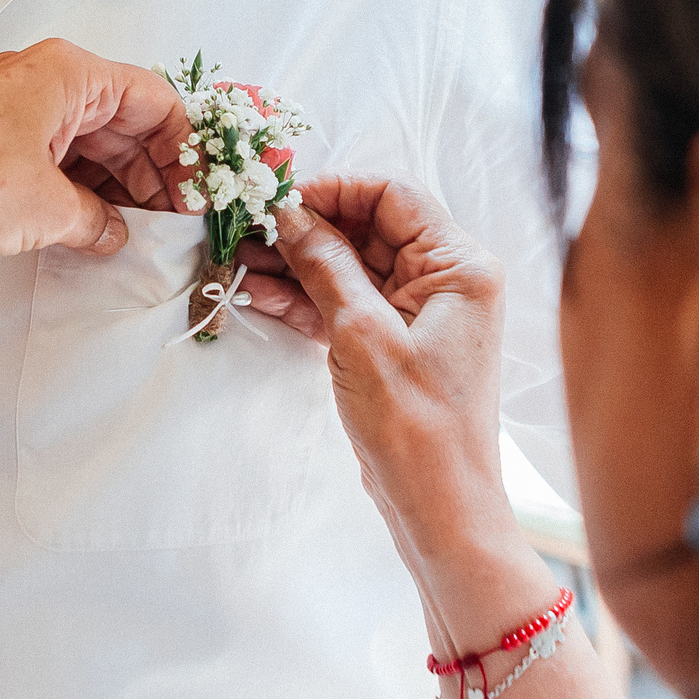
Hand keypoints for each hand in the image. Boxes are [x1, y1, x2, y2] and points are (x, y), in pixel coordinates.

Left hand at [0, 39, 190, 313]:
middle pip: (121, 118)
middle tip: (167, 224)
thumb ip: (98, 219)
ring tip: (128, 233)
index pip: (154, 100)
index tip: (193, 197)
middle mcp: (41, 76)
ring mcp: (10, 103)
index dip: (182, 151)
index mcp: (69, 72)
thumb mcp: (51, 208)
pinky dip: (73, 185)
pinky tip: (85, 225)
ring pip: (84, 137)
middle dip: (148, 172)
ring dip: (111, 183)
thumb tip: (112, 232)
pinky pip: (49, 152)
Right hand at [260, 176, 515, 562]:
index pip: (393, 195)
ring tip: (238, 259)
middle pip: (367, 227)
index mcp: (460, 265)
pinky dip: (306, 297)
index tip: (279, 197)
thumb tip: (287, 211)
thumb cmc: (417, 427)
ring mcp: (418, 312)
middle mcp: (446, 279)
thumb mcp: (361, 336)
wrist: (439, 509)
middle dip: (305, 227)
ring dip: (297, 263)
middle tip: (246, 227)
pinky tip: (258, 292)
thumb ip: (325, 265)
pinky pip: (345, 302)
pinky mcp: (393, 343)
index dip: (333, 189)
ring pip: (349, 265)